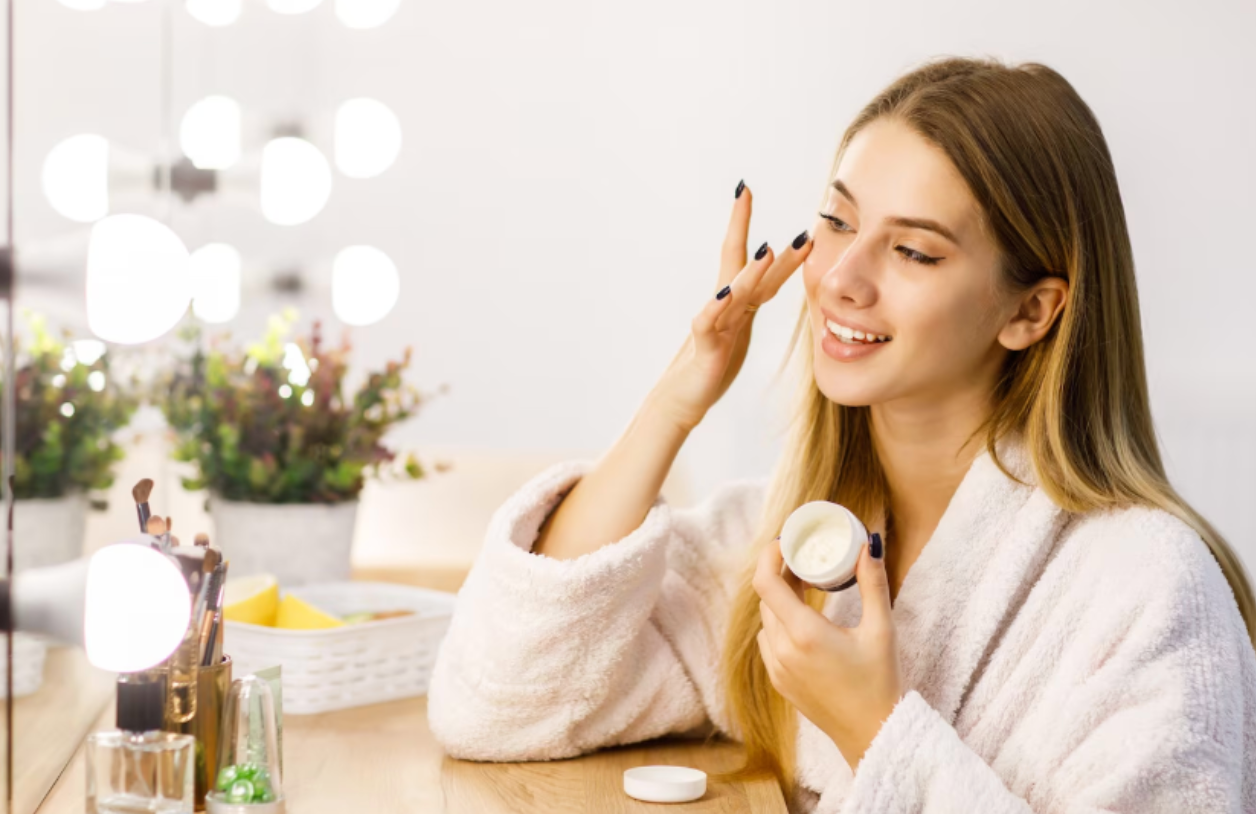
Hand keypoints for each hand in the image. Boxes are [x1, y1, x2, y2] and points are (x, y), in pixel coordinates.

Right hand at [653, 181, 812, 431]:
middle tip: (744, 191)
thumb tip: (764, 279)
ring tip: (767, 250)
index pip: (748, 259)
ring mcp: (714, 326)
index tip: (746, 191)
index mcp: (736, 302)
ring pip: (733, 294)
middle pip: (737, 263)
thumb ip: (748, 304)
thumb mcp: (738, 330)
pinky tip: (725, 295)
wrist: (681, 399)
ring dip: (750, 272)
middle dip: (739, 226)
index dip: (751, 226)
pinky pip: (710, 326)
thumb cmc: (711, 365)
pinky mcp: (707, 349)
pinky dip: (717, 309)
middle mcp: (723, 307)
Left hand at [753, 535, 903, 770]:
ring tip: (805, 588)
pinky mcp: (779, 682)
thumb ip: (872, 584)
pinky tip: (803, 621)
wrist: (872, 734)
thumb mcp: (881, 629)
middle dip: (781, 575)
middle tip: (804, 561)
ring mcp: (777, 668)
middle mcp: (782, 650)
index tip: (784, 543)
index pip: (765, 583)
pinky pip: (769, 641)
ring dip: (780, 600)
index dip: (769, 557)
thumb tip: (869, 544)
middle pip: (766, 598)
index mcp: (804, 634)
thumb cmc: (880, 682)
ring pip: (767, 620)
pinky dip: (780, 624)